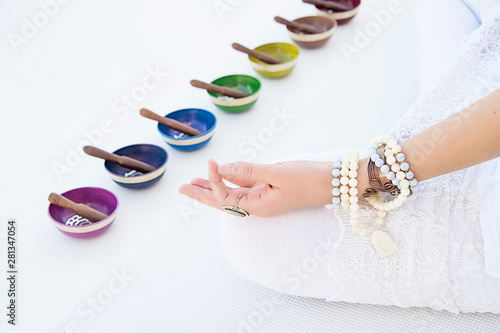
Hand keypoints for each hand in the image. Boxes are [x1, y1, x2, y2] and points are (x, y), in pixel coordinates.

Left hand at [178, 159, 333, 216]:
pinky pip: (244, 185)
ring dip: (213, 186)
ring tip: (193, 182)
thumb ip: (248, 170)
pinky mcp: (269, 187)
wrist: (335, 181)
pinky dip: (230, 179)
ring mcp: (263, 195)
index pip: (226, 195)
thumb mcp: (277, 173)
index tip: (211, 162)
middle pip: (223, 200)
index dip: (214, 179)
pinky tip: (221, 174)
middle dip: (202, 193)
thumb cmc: (309, 179)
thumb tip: (223, 167)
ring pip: (232, 192)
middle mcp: (258, 204)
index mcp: (258, 206)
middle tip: (181, 188)